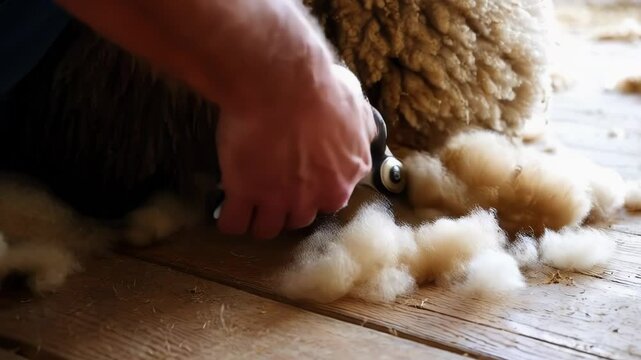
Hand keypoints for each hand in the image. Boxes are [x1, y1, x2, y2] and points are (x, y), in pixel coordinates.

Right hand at [216, 65, 375, 238]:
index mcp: (343, 179)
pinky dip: (229, 220)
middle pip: (298, 220)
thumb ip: (362, 129)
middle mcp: (313, 196)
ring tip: (247, 206)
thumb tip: (364, 135)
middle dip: (286, 208)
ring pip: (267, 229)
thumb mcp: (355, 106)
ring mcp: (278, 198)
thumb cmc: (320, 88)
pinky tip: (225, 208)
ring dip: (258, 220)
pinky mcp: (245, 193)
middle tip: (272, 190)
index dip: (313, 193)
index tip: (301, 182)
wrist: (282, 82)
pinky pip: (234, 223)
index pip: (329, 204)